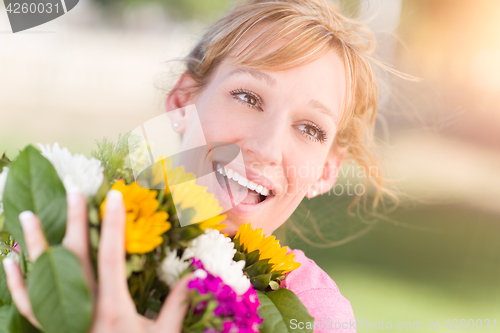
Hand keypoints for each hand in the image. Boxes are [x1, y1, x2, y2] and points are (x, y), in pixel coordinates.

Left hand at [2, 189, 191, 332]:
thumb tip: (193, 277)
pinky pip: (28, 306)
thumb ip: (176, 307)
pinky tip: (10, 262)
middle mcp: (83, 310)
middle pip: (76, 258)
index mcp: (113, 309)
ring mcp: (62, 320)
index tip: (114, 195)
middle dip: (75, 221)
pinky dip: (18, 283)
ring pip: (44, 277)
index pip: (112, 256)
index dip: (114, 224)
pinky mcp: (51, 330)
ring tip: (28, 214)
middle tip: (73, 190)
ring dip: (35, 244)